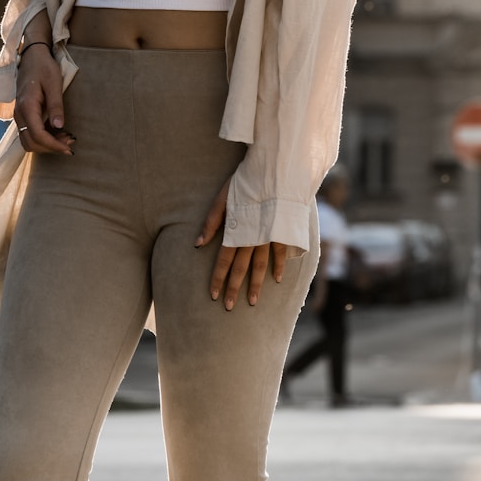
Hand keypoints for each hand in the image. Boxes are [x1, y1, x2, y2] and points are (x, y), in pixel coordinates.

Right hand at [14, 45, 74, 155]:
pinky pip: (29, 133)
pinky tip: (58, 132)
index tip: (69, 148)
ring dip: (46, 145)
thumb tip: (60, 127)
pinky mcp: (23, 115)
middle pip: (31, 143)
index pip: (37, 135)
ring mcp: (19, 115)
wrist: (32, 56)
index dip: (53, 145)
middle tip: (70, 142)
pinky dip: (43, 138)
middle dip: (51, 147)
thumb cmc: (44, 67)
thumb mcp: (54, 83)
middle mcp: (19, 113)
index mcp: (26, 106)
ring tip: (66, 137)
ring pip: (28, 141)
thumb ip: (56, 105)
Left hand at [195, 178, 287, 308]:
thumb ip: (211, 221)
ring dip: (256, 285)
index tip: (214, 296)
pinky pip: (281, 254)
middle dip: (234, 288)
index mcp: (235, 231)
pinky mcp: (283, 233)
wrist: (274, 173)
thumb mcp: (222, 197)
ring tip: (253, 302)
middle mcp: (252, 239)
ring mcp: (269, 237)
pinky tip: (277, 279)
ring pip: (261, 266)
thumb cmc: (245, 182)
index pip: (223, 261)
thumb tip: (197, 244)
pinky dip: (279, 266)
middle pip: (241, 268)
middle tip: (229, 307)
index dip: (218, 279)